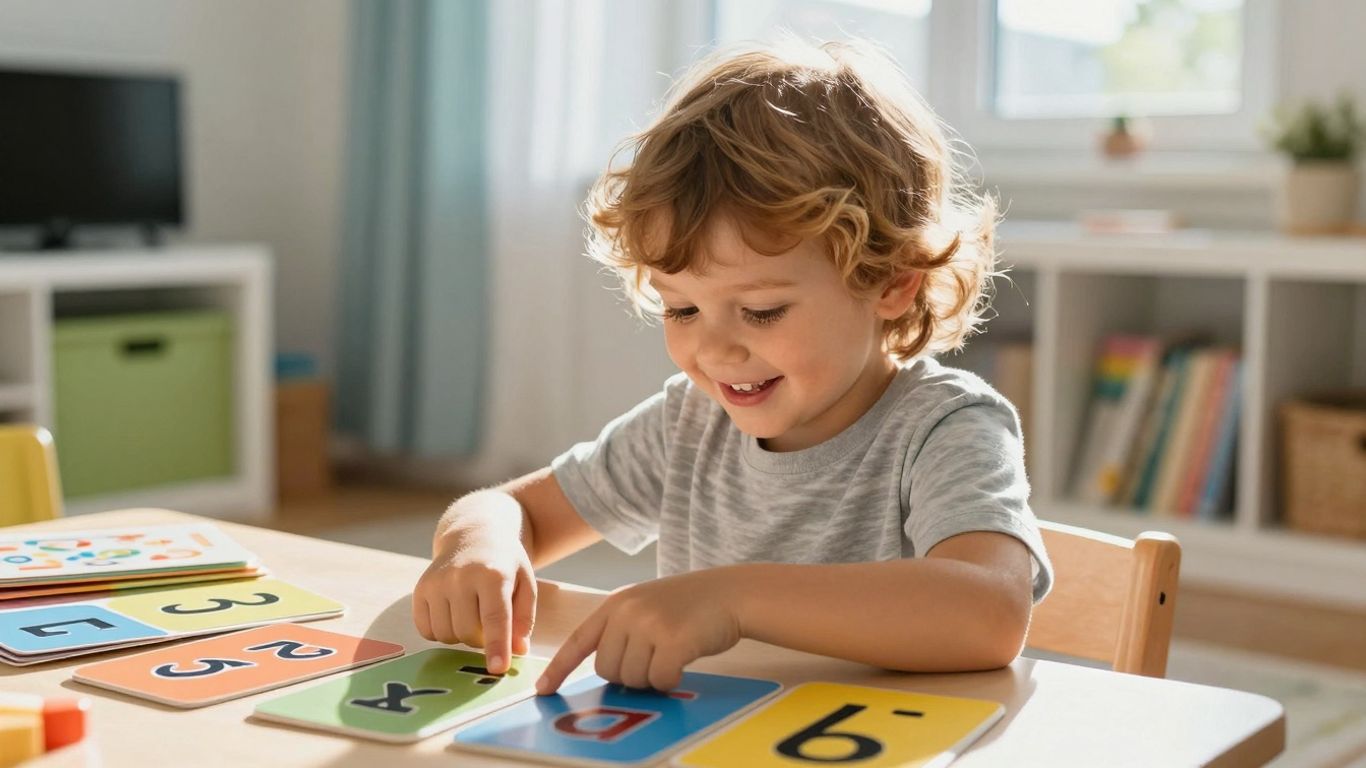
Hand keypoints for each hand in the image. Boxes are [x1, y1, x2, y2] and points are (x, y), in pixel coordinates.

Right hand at [411, 534, 536, 674]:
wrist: (472, 535)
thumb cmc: (504, 564)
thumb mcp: (525, 583)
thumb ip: (524, 618)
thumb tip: (517, 651)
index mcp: (493, 574)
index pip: (494, 618)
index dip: (496, 646)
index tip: (497, 669)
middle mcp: (461, 576)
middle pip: (468, 632)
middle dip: (481, 640)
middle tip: (489, 624)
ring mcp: (437, 582)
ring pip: (446, 635)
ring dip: (461, 636)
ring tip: (471, 614)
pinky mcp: (420, 589)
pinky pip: (426, 630)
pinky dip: (441, 632)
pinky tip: (452, 614)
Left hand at [535, 568, 744, 693]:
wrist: (729, 593)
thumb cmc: (690, 605)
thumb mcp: (646, 605)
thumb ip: (622, 630)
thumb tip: (607, 671)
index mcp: (616, 604)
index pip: (579, 640)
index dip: (559, 668)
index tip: (543, 690)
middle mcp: (627, 612)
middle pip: (607, 671)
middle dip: (629, 675)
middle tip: (655, 657)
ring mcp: (649, 625)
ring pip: (633, 679)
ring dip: (652, 677)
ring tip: (672, 652)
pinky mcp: (673, 641)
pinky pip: (660, 680)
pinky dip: (672, 679)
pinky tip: (684, 660)